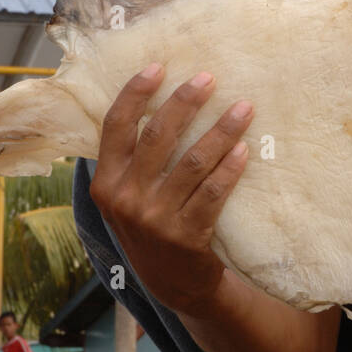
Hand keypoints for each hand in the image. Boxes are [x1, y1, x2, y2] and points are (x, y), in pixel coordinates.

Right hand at [89, 64, 254, 312]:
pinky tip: (246, 149)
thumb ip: (130, 162)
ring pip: (193, 161)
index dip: (134, 93)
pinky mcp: (186, 235)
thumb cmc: (153, 228)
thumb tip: (155, 102)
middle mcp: (125, 199)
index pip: (115, 127)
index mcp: (106, 183)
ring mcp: (155, 219)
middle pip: (157, 136)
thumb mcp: (126, 198)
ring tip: (244, 108)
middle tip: (208, 78)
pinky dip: (230, 168)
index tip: (158, 67)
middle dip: (184, 102)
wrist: (174, 285)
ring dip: (221, 130)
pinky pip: (213, 192)